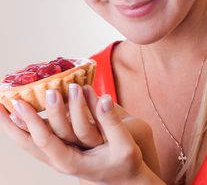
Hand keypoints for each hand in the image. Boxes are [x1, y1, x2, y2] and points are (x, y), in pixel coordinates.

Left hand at [0, 88, 163, 184]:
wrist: (124, 178)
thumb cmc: (124, 163)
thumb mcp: (125, 145)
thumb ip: (112, 122)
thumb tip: (102, 98)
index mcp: (72, 162)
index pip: (45, 141)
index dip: (32, 121)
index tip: (20, 102)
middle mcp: (60, 161)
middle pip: (30, 144)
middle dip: (17, 122)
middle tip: (8, 99)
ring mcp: (58, 157)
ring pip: (29, 143)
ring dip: (15, 126)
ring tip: (4, 108)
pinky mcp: (61, 150)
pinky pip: (38, 140)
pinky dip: (26, 128)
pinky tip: (20, 116)